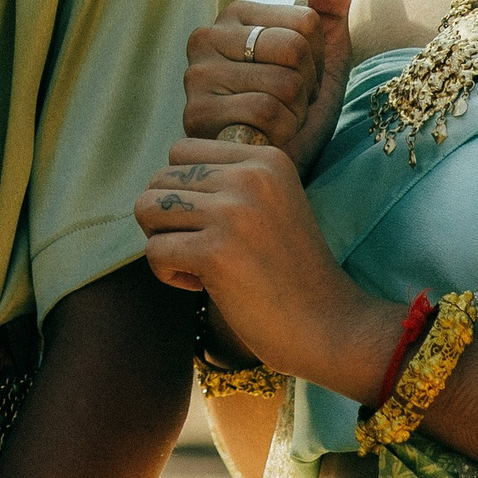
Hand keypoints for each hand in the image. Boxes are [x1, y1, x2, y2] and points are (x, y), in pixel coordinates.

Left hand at [135, 134, 401, 397]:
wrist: (330, 327)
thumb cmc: (292, 273)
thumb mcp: (271, 205)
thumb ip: (227, 182)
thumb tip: (159, 181)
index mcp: (266, 159)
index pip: (182, 150)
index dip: (183, 190)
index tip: (211, 224)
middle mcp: (250, 176)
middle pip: (160, 178)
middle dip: (166, 217)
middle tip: (199, 248)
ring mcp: (233, 212)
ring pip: (147, 208)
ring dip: (162, 241)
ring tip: (196, 263)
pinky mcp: (216, 253)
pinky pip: (154, 250)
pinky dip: (168, 273)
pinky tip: (203, 286)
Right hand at [181, 0, 354, 178]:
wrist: (278, 167)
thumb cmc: (298, 111)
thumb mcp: (322, 60)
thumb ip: (329, 12)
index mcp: (238, 14)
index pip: (306, 22)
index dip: (317, 60)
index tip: (300, 79)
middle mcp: (207, 36)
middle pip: (295, 50)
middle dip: (307, 87)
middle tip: (289, 105)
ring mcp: (196, 75)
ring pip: (282, 82)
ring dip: (295, 113)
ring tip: (278, 123)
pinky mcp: (195, 114)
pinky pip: (265, 112)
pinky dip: (281, 133)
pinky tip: (265, 139)